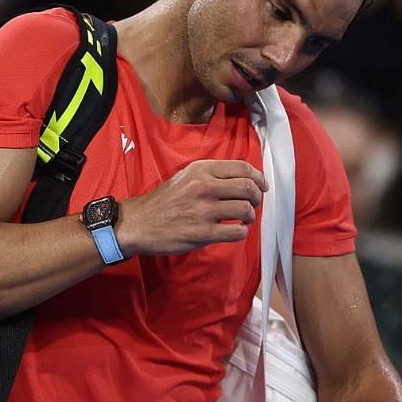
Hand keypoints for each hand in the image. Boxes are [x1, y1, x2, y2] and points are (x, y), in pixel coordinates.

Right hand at [117, 159, 267, 255]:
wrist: (139, 223)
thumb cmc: (164, 201)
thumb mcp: (185, 176)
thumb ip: (211, 175)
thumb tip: (242, 180)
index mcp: (201, 169)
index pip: (242, 168)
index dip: (258, 178)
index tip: (262, 186)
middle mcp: (204, 186)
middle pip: (248, 188)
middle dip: (256, 198)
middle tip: (252, 205)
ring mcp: (204, 210)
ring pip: (246, 210)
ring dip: (250, 216)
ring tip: (242, 219)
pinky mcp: (203, 232)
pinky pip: (237, 231)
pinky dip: (241, 232)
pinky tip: (233, 230)